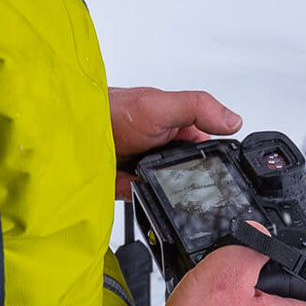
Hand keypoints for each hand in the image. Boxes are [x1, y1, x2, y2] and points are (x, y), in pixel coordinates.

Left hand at [109, 87, 241, 198]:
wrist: (72, 126)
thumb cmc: (113, 110)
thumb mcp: (160, 105)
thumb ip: (198, 108)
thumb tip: (233, 120)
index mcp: (183, 131)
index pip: (210, 153)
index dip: (213, 164)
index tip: (206, 169)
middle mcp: (168, 150)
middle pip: (187, 179)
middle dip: (178, 182)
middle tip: (161, 170)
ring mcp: (149, 170)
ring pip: (164, 193)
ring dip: (153, 189)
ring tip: (136, 172)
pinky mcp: (130, 186)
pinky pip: (140, 200)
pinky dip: (132, 194)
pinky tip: (122, 180)